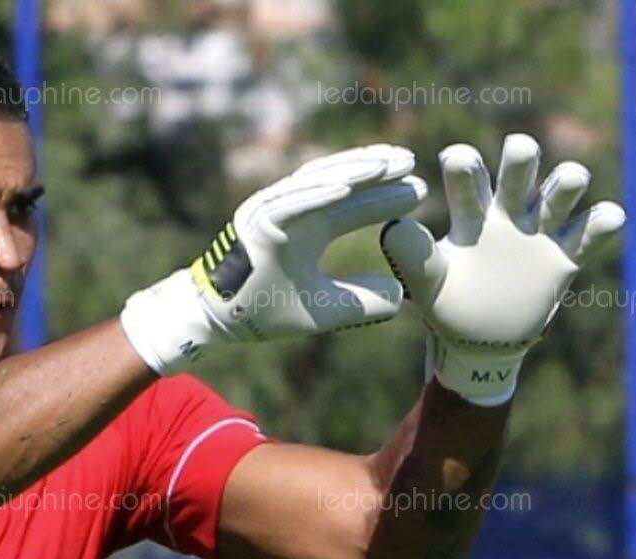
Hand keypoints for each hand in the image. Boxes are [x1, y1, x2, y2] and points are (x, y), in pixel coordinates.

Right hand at [120, 145, 426, 374]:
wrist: (215, 321)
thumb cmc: (265, 312)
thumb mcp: (325, 310)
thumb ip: (361, 301)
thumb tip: (402, 295)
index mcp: (309, 228)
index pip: (353, 205)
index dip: (385, 196)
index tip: (420, 190)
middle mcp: (293, 212)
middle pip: (339, 183)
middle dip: (374, 171)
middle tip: (412, 161)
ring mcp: (272, 211)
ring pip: (316, 183)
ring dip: (350, 171)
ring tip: (385, 162)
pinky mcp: (254, 219)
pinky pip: (287, 201)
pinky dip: (314, 193)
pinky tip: (345, 186)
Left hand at [380, 135, 624, 405]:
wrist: (479, 342)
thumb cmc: (447, 304)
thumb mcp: (426, 285)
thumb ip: (413, 257)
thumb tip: (392, 227)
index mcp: (471, 214)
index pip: (469, 179)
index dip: (466, 165)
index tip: (457, 160)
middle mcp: (507, 213)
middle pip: (520, 171)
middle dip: (522, 158)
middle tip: (520, 153)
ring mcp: (539, 232)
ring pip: (560, 193)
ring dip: (566, 182)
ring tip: (568, 182)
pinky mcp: (564, 256)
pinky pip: (589, 233)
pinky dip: (602, 222)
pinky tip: (609, 217)